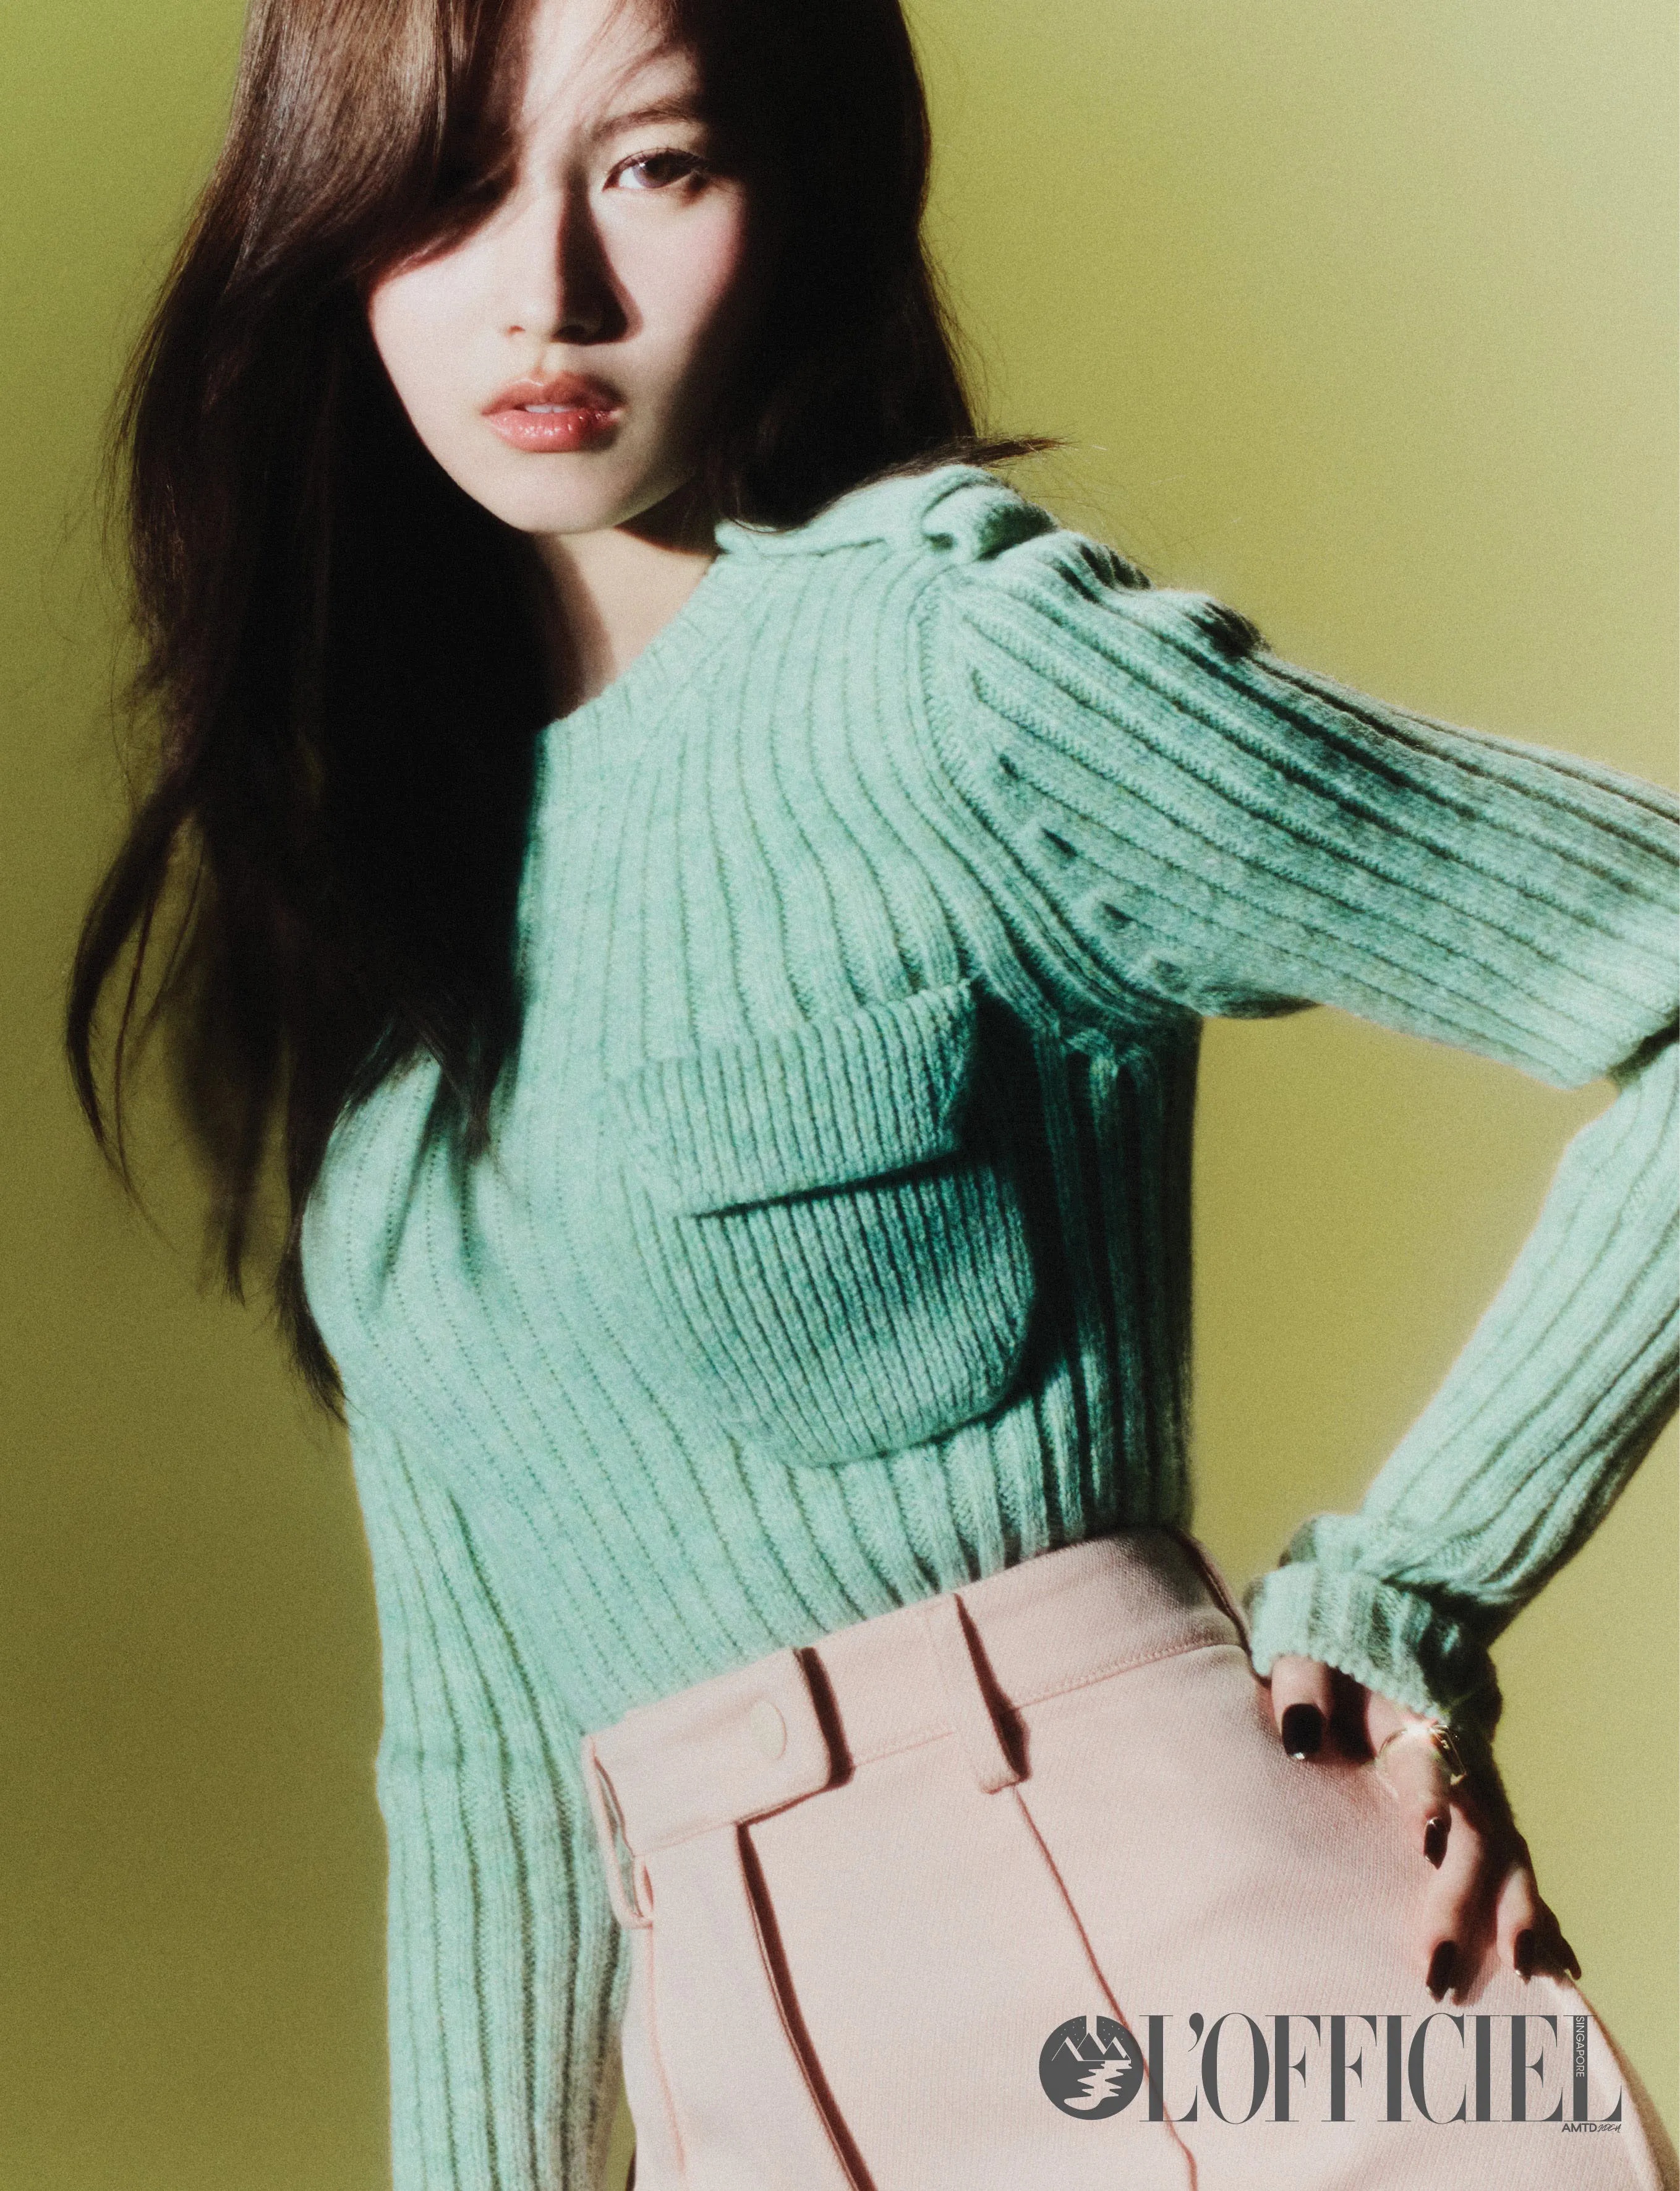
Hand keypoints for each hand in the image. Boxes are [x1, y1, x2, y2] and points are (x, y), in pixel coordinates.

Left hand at [1266, 1654, 1580, 2000]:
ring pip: (1509, 1856)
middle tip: (1434, 1968)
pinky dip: (1538, 1913)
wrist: (1391, 1618)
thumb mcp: (1310, 1653)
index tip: (1427, 1844)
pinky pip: (1517, 1867)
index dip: (1430, 1797)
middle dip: (1459, 1901)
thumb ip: (1306, 1689)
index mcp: (1410, 1717)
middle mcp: (1459, 1759)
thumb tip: (1301, 1740)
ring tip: (1520, 1975)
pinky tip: (1558, 1966)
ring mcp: (1480, 1787)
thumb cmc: (1335, 1647)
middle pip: (1473, 1832)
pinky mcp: (1486, 1809)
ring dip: (1515, 1916)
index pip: (1427, 1761)